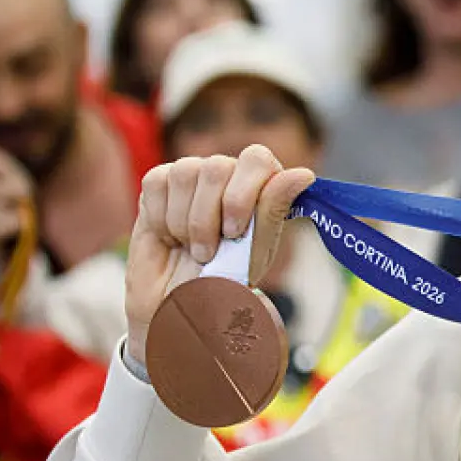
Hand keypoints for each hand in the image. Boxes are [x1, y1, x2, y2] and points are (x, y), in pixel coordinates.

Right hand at [127, 144, 313, 370]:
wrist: (181, 302)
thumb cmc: (226, 277)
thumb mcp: (253, 251)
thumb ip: (273, 210)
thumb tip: (303, 174)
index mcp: (260, 185)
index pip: (257, 158)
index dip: (243, 193)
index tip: (235, 232)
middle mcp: (228, 173)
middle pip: (217, 167)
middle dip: (208, 217)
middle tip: (208, 253)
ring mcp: (193, 174)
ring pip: (185, 172)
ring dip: (185, 222)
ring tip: (192, 249)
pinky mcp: (159, 182)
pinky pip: (157, 182)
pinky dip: (161, 218)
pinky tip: (170, 237)